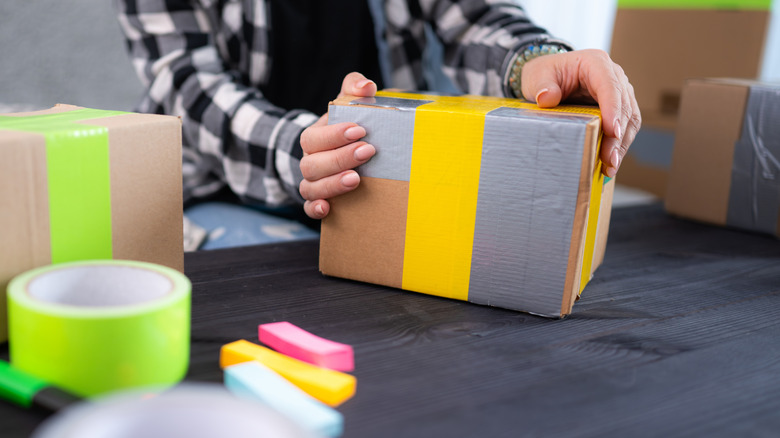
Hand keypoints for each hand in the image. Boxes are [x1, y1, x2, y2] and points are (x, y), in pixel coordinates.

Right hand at [299, 72, 376, 218]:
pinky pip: (308, 207)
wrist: (342, 152)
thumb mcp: (348, 104)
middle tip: (367, 152)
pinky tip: (328, 208)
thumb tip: (366, 86)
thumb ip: (354, 88)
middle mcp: (310, 160)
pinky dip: (315, 208)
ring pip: (310, 186)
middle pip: (312, 163)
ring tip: (356, 179)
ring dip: (332, 184)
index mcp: (315, 137)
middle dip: (340, 158)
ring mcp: (312, 182)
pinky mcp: (317, 200)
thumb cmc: (347, 127)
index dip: (334, 135)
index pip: (315, 136)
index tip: (360, 130)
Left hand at [520, 49, 640, 177]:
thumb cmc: (544, 74)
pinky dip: (619, 146)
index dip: (613, 109)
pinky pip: (624, 127)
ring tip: (610, 166)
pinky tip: (610, 163)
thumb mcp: (537, 76)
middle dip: (618, 135)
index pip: (610, 86)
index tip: (612, 131)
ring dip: (621, 145)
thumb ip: (542, 85)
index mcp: (596, 63)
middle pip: (624, 106)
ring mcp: (618, 93)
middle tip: (609, 159)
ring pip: (630, 119)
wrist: (547, 79)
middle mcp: (613, 76)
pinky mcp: (617, 109)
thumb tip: (546, 98)